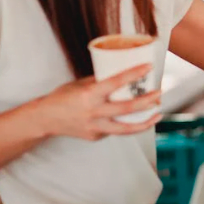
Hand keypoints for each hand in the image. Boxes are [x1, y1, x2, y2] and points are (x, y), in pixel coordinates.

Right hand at [35, 64, 161, 140]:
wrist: (44, 119)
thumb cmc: (62, 97)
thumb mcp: (80, 84)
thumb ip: (101, 81)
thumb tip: (122, 75)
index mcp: (89, 94)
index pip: (116, 82)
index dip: (134, 74)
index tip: (149, 67)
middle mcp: (93, 112)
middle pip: (127, 108)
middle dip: (147, 101)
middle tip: (159, 94)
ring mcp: (94, 127)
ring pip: (125, 128)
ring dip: (145, 122)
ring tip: (157, 115)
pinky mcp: (95, 136)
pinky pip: (114, 130)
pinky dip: (124, 124)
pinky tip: (132, 119)